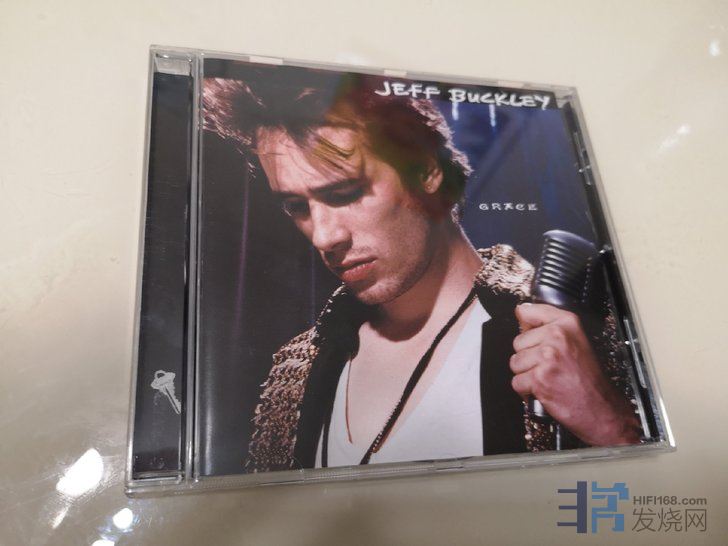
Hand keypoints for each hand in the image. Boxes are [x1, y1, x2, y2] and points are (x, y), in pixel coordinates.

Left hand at [510, 303, 640, 445]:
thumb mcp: (576, 340)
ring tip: (548, 377)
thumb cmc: (589, 378)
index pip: (527, 311)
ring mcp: (547, 357)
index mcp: (567, 323)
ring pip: (515, 362)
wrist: (601, 408)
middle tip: (550, 366)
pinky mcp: (539, 378)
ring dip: (527, 374)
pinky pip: (517, 382)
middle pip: (518, 342)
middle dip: (529, 357)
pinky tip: (544, 389)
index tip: (533, 332)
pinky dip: (526, 390)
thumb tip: (522, 316)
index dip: (527, 325)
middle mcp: (557, 337)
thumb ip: (550, 325)